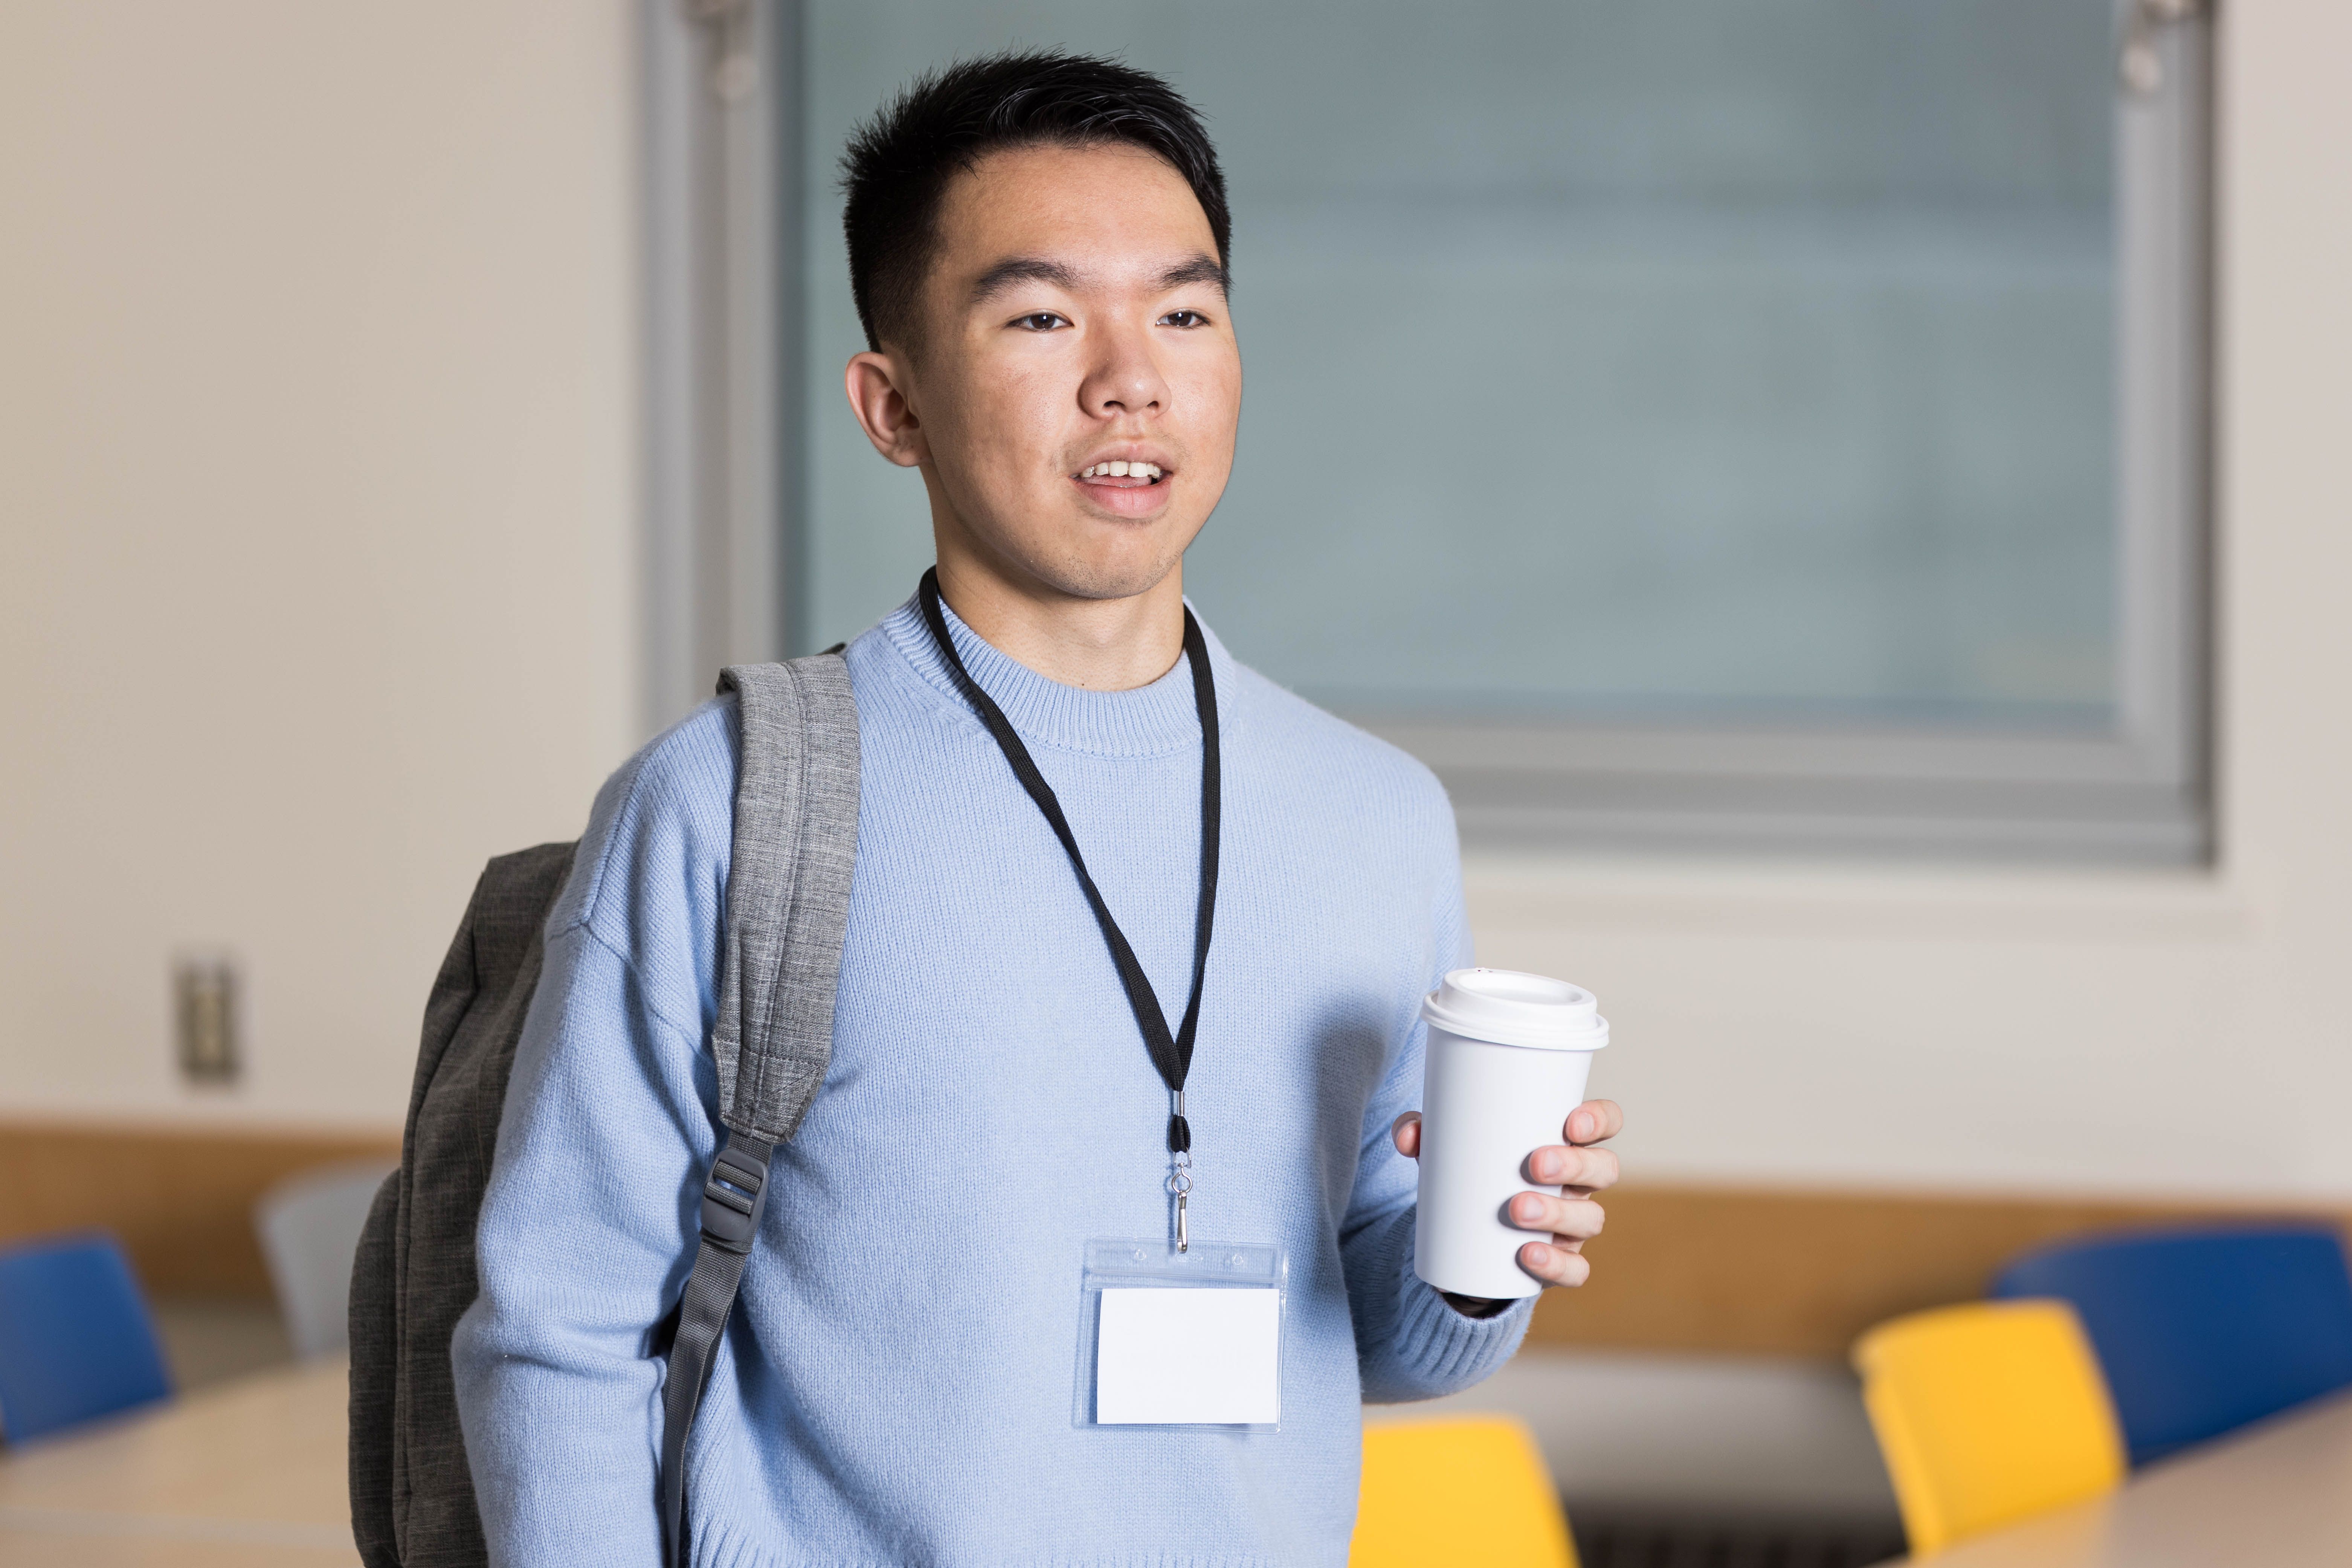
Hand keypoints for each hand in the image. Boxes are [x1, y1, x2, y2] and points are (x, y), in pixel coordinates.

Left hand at [1392, 1100, 1622, 1298]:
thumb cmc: (1469, 1174)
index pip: (1605, 1123)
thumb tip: (1409, 1135)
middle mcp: (1578, 1183)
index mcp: (1564, 1143)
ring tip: (1517, 1210)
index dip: (1599, 1120)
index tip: (1571, 1122)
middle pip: (1604, 1169)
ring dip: (1558, 1213)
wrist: (1464, 1241)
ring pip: (1590, 1218)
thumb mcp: (1446, 1150)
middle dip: (1575, 1165)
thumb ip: (1423, 1134)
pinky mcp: (1560, 1263)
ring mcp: (1572, 1225)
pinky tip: (1528, 1256)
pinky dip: (1555, 1264)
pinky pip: (1575, 1270)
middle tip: (1534, 1164)